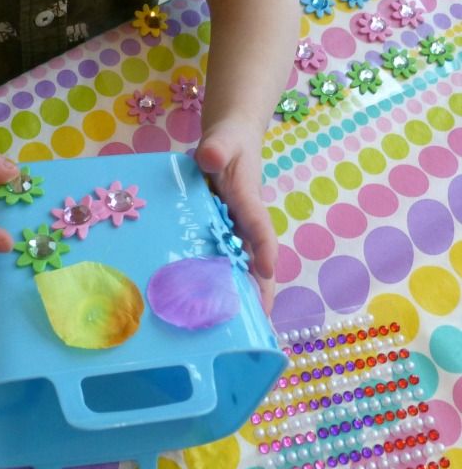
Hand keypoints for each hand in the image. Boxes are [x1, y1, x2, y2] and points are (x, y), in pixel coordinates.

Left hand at [195, 118, 276, 313]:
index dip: (264, 250)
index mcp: (249, 202)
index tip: (265, 272)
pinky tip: (204, 303)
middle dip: (258, 291)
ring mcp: (235, 230)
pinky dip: (220, 281)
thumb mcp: (222, 140)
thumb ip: (218, 148)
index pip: (260, 229)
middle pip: (257, 261)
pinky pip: (224, 260)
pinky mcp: (221, 232)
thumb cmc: (229, 141)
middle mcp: (246, 223)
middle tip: (254, 325)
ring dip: (240, 293)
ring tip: (230, 327)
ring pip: (242, 265)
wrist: (230, 140)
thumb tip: (211, 157)